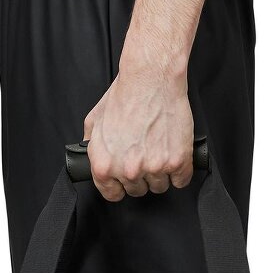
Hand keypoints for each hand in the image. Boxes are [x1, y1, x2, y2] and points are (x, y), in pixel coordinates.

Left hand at [82, 64, 195, 200]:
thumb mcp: (95, 121)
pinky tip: (175, 154)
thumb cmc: (124, 95)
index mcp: (105, 165)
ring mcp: (154, 168)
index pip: (113, 194)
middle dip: (141, 175)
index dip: (120, 185)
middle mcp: (128, 170)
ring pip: (160, 186)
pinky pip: (181, 180)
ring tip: (160, 149)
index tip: (126, 179)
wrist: (150, 79)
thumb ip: (91, 145)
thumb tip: (93, 159)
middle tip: (145, 153)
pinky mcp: (178, 161)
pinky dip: (180, 171)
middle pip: (138, 190)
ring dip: (161, 173)